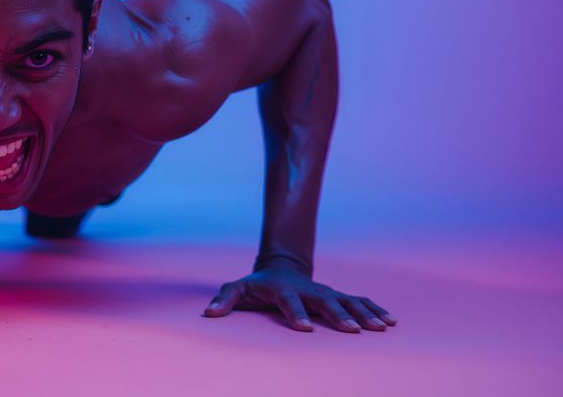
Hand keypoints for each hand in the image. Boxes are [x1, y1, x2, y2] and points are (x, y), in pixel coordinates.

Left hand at [203, 264, 396, 331]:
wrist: (280, 268)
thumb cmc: (257, 285)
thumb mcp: (238, 288)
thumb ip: (224, 299)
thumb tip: (208, 314)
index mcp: (284, 291)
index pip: (290, 303)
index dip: (296, 314)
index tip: (305, 329)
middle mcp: (309, 291)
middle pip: (326, 303)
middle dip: (339, 316)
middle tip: (354, 331)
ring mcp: (325, 292)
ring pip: (348, 301)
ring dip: (365, 314)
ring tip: (382, 328)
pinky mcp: (337, 295)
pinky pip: (359, 301)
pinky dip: (375, 309)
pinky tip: (391, 321)